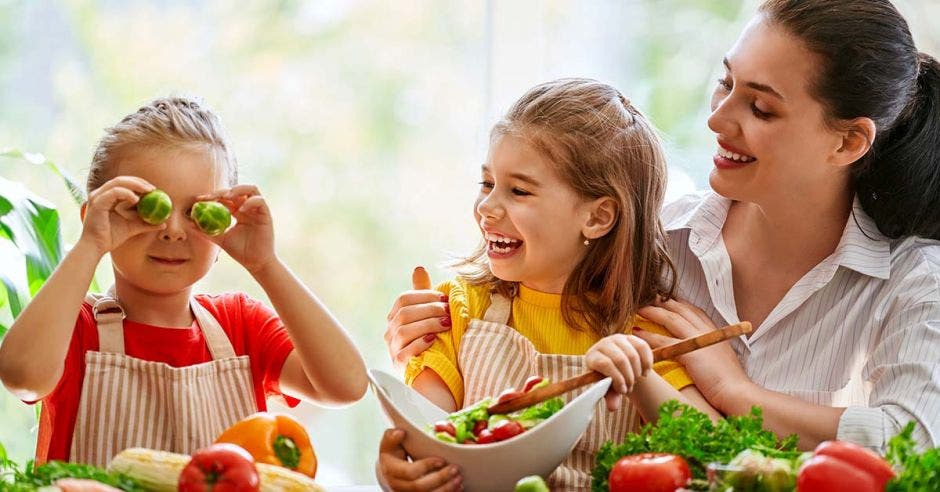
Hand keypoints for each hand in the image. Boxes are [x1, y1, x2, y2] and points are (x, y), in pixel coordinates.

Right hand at [79, 176, 166, 254]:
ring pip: (118, 182)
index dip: (139, 184)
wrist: (96, 247)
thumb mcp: (133, 228)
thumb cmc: (111, 237)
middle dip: (139, 182)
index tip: (154, 190)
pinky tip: (137, 200)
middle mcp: (101, 194)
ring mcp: (97, 197)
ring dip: (136, 184)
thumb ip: (146, 224)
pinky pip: (115, 192)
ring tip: (149, 191)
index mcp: (107, 197)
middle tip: (153, 189)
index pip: (124, 184)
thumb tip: (163, 224)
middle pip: (122, 180)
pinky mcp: (97, 202)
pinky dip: (127, 193)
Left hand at [197, 184, 274, 273]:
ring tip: (226, 196)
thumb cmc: (240, 251)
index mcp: (238, 212)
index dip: (213, 196)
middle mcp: (248, 208)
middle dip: (222, 191)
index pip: (225, 198)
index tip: (200, 199)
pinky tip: (240, 210)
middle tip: (210, 197)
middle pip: (236, 190)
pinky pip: (260, 201)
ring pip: (251, 189)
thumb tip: (189, 225)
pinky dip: (250, 202)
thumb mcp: (220, 239)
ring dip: (238, 190)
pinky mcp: (266, 214)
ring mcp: (257, 210)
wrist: (255, 263)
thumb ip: (207, 231)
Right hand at [377, 429, 461, 491]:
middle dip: (440, 478)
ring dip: (446, 489)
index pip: (409, 472)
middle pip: (419, 487)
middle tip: (455, 469)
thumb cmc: (392, 455)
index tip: (441, 460)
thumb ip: (392, 437)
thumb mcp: (389, 444)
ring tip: (459, 479)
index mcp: (391, 470)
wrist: (389, 473)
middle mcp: (397, 485)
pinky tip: (457, 488)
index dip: (426, 466)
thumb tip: (400, 432)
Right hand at [385, 291, 450, 369]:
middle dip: (429, 309)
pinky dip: (420, 343)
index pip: (403, 299)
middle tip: (449, 311)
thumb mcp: (429, 314)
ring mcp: (393, 349)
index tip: (445, 298)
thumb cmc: (435, 341)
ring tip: (447, 324)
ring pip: (404, 330)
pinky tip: (434, 339)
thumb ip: (423, 294)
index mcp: (396, 317)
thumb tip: (418, 268)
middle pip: (404, 313)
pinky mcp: (400, 365)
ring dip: (428, 324)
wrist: (439, 374)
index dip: (425, 295)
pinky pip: (405, 351)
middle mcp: (390, 333)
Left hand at [585, 334, 652, 411]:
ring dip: (637, 372)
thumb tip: (613, 407)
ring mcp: (618, 338)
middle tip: (630, 388)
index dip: (616, 379)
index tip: (623, 391)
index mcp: (592, 356)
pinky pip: (643, 347)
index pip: (605, 364)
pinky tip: (645, 373)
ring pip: (633, 354)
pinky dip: (647, 362)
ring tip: (635, 382)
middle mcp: (604, 343)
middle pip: (621, 359)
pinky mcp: (631, 337)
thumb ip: (610, 397)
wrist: (618, 368)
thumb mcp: (607, 389)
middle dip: (628, 377)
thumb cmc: (608, 380)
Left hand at [636, 298, 751, 412]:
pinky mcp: (689, 353)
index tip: (667, 300)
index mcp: (715, 332)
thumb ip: (712, 351)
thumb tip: (704, 354)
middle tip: (648, 298)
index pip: (695, 311)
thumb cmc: (731, 382)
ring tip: (638, 310)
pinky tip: (638, 334)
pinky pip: (663, 341)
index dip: (679, 305)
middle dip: (663, 303)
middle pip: (680, 311)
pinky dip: (649, 336)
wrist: (737, 393)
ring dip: (652, 313)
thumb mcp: (723, 359)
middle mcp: (706, 332)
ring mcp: (697, 340)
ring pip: (670, 320)